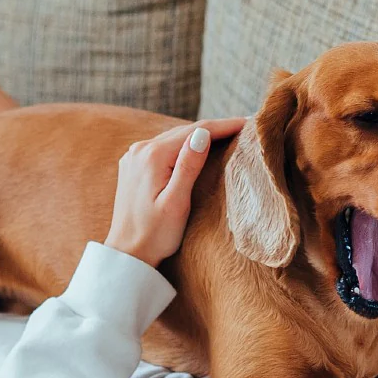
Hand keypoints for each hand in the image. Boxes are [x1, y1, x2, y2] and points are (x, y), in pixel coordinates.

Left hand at [104, 117, 245, 266]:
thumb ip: (188, 166)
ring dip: (200, 136)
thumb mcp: (176, 202)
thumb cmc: (154, 234)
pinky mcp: (133, 166)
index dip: (224, 125)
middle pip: (185, 131)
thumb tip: (203, 134)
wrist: (128, 254)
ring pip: (174, 138)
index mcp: (153, 156)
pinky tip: (198, 149)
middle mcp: (140, 149)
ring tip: (227, 134)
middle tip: (245, 127)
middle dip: (215, 128)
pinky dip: (183, 146)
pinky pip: (163, 148)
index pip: (196, 131)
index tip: (249, 122)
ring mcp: (134, 156)